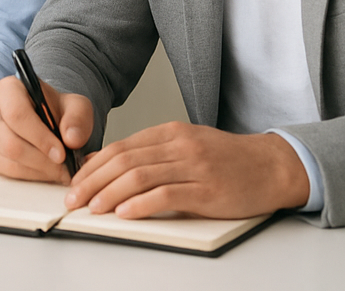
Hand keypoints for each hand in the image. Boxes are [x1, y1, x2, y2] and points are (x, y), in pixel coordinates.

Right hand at [0, 75, 92, 183]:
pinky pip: (3, 171)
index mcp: (8, 89)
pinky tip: (44, 172)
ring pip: (4, 160)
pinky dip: (28, 175)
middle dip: (40, 160)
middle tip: (63, 167)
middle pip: (8, 142)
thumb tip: (72, 140)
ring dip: (35, 171)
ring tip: (57, 171)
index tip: (61, 154)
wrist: (44, 117)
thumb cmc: (55, 109)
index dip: (39, 138)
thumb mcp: (75, 106)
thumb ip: (78, 119)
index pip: (17, 115)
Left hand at [62, 122, 308, 218]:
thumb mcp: (183, 146)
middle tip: (74, 199)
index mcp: (169, 132)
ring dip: (110, 194)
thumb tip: (101, 164)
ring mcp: (193, 166)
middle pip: (124, 161)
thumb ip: (147, 153)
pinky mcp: (208, 190)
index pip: (119, 147)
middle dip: (93, 181)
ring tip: (93, 209)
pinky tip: (125, 213)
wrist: (271, 165)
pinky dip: (141, 204)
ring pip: (140, 176)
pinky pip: (167, 195)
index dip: (91, 166)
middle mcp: (178, 145)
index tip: (73, 183)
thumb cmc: (225, 160)